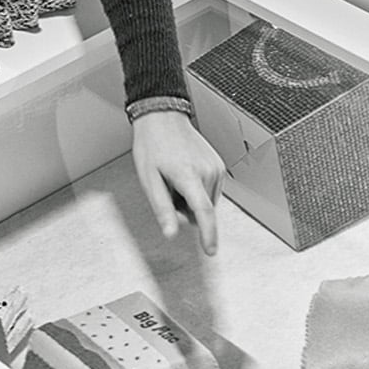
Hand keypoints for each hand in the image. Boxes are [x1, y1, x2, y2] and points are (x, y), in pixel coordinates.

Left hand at [131, 111, 224, 255]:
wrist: (163, 118)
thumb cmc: (153, 146)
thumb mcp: (149, 179)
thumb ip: (162, 208)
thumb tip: (171, 233)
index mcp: (189, 175)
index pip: (204, 212)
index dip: (208, 234)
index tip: (211, 250)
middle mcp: (208, 171)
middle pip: (201, 211)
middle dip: (185, 209)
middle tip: (168, 189)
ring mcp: (216, 167)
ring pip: (206, 203)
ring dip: (191, 199)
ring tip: (175, 178)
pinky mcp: (219, 166)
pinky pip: (210, 191)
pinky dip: (197, 190)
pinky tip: (184, 173)